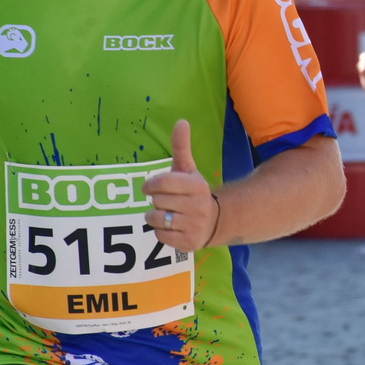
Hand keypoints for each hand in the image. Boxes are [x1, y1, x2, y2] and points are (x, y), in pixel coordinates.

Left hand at [142, 120, 217, 252]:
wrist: (215, 221)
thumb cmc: (193, 192)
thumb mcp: (188, 170)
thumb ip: (182, 146)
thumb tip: (181, 121)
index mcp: (197, 185)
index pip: (163, 183)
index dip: (150, 185)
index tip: (149, 187)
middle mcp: (198, 206)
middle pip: (157, 201)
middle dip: (157, 201)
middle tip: (166, 202)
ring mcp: (194, 225)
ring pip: (156, 219)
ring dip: (155, 217)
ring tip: (165, 214)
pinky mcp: (188, 243)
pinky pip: (160, 236)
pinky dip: (161, 231)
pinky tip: (172, 226)